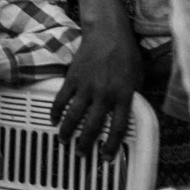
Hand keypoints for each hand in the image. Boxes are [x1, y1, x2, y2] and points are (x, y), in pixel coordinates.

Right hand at [49, 17, 141, 160]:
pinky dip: (55, 111)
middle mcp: (104, 94)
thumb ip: (131, 97)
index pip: (118, 128)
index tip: (106, 157)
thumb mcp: (137, 77)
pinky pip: (61, 99)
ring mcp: (86, 87)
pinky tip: (53, 120)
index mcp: (123, 96)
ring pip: (73, 116)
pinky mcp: (72, 78)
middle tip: (81, 154)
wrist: (107, 33)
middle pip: (92, 126)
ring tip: (63, 141)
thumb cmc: (126, 54)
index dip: (112, 145)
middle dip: (85, 144)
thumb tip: (127, 112)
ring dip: (67, 132)